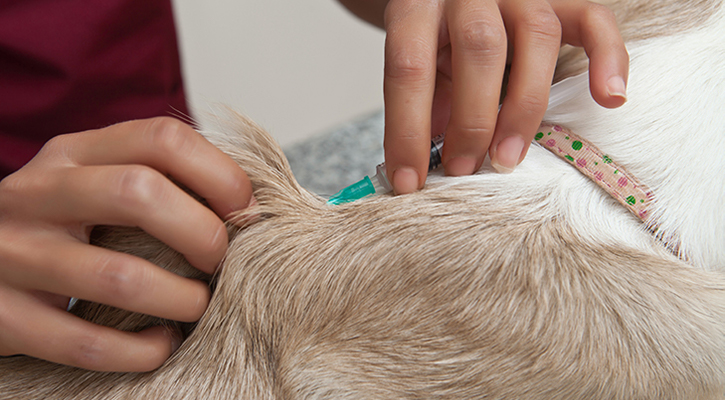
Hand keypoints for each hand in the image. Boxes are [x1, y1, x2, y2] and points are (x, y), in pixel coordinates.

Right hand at [0, 117, 252, 371]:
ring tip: (198, 305)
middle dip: (202, 232)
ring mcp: (13, 253)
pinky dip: (140, 349)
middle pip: (140, 193)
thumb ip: (156, 180)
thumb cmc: (59, 226)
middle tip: (221, 261)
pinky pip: (84, 341)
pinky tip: (161, 344)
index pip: (161, 138)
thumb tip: (247, 205)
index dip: (220, 174)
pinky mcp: (2, 316)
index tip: (244, 212)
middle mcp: (37, 192)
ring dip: (180, 298)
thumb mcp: (93, 183)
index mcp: (72, 153)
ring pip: (119, 277)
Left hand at [343, 0, 627, 192]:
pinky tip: (609, 99)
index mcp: (418, 5)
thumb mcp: (417, 61)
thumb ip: (422, 100)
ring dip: (523, 108)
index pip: (409, 68)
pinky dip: (609, 59)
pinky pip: (595, 19)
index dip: (406, 130)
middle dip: (471, 122)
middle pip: (479, 48)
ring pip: (537, 36)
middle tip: (463, 170)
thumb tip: (422, 166)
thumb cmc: (436, 36)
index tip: (409, 182)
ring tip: (507, 160)